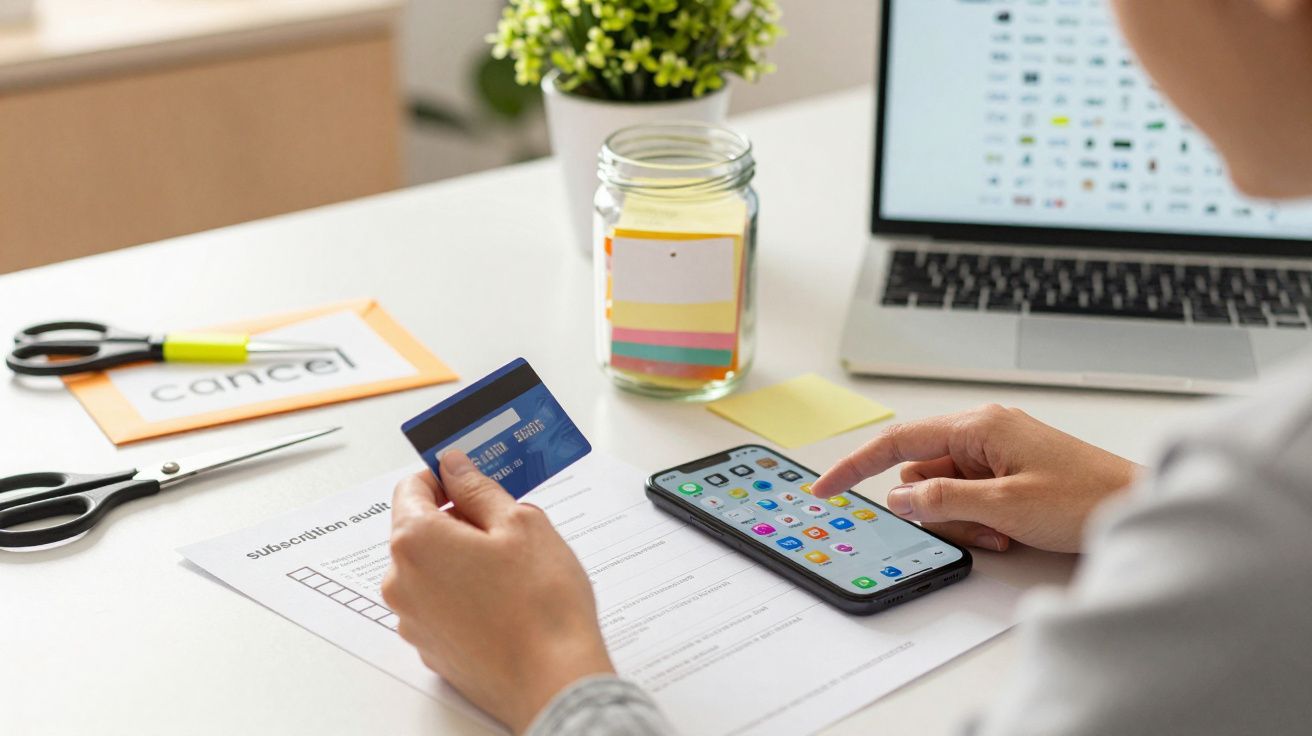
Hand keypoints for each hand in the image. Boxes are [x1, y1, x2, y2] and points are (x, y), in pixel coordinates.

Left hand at [381, 452, 613, 732]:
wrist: (554, 682)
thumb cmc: (541, 604)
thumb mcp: (521, 523)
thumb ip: (479, 488)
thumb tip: (456, 466)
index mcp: (417, 541)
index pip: (412, 487)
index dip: (445, 477)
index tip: (473, 479)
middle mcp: (401, 582)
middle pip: (419, 530)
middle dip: (458, 520)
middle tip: (507, 525)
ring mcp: (413, 620)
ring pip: (431, 569)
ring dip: (461, 559)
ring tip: (512, 569)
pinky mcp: (431, 648)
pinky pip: (439, 604)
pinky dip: (463, 594)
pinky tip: (504, 601)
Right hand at [810, 405, 1139, 552]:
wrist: (1141, 506)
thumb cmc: (1088, 497)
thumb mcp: (1005, 506)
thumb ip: (943, 501)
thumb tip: (901, 498)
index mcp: (978, 426)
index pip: (897, 442)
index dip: (856, 466)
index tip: (826, 487)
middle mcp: (983, 433)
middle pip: (921, 473)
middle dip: (933, 509)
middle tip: (970, 530)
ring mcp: (997, 453)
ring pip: (944, 492)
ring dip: (961, 520)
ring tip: (1001, 534)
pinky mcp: (1010, 474)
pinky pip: (970, 499)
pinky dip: (980, 521)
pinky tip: (1009, 534)